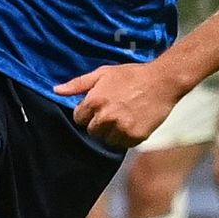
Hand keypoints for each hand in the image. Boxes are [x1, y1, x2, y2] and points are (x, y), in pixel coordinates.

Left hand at [55, 60, 183, 147]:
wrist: (163, 81)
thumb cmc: (131, 75)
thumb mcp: (103, 73)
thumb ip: (78, 84)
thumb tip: (56, 90)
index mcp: (95, 102)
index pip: (79, 119)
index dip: (87, 113)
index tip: (99, 107)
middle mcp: (106, 117)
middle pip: (92, 131)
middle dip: (99, 123)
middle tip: (114, 110)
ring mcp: (121, 128)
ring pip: (107, 140)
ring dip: (113, 132)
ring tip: (125, 116)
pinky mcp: (135, 137)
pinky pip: (123, 144)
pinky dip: (127, 136)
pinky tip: (134, 121)